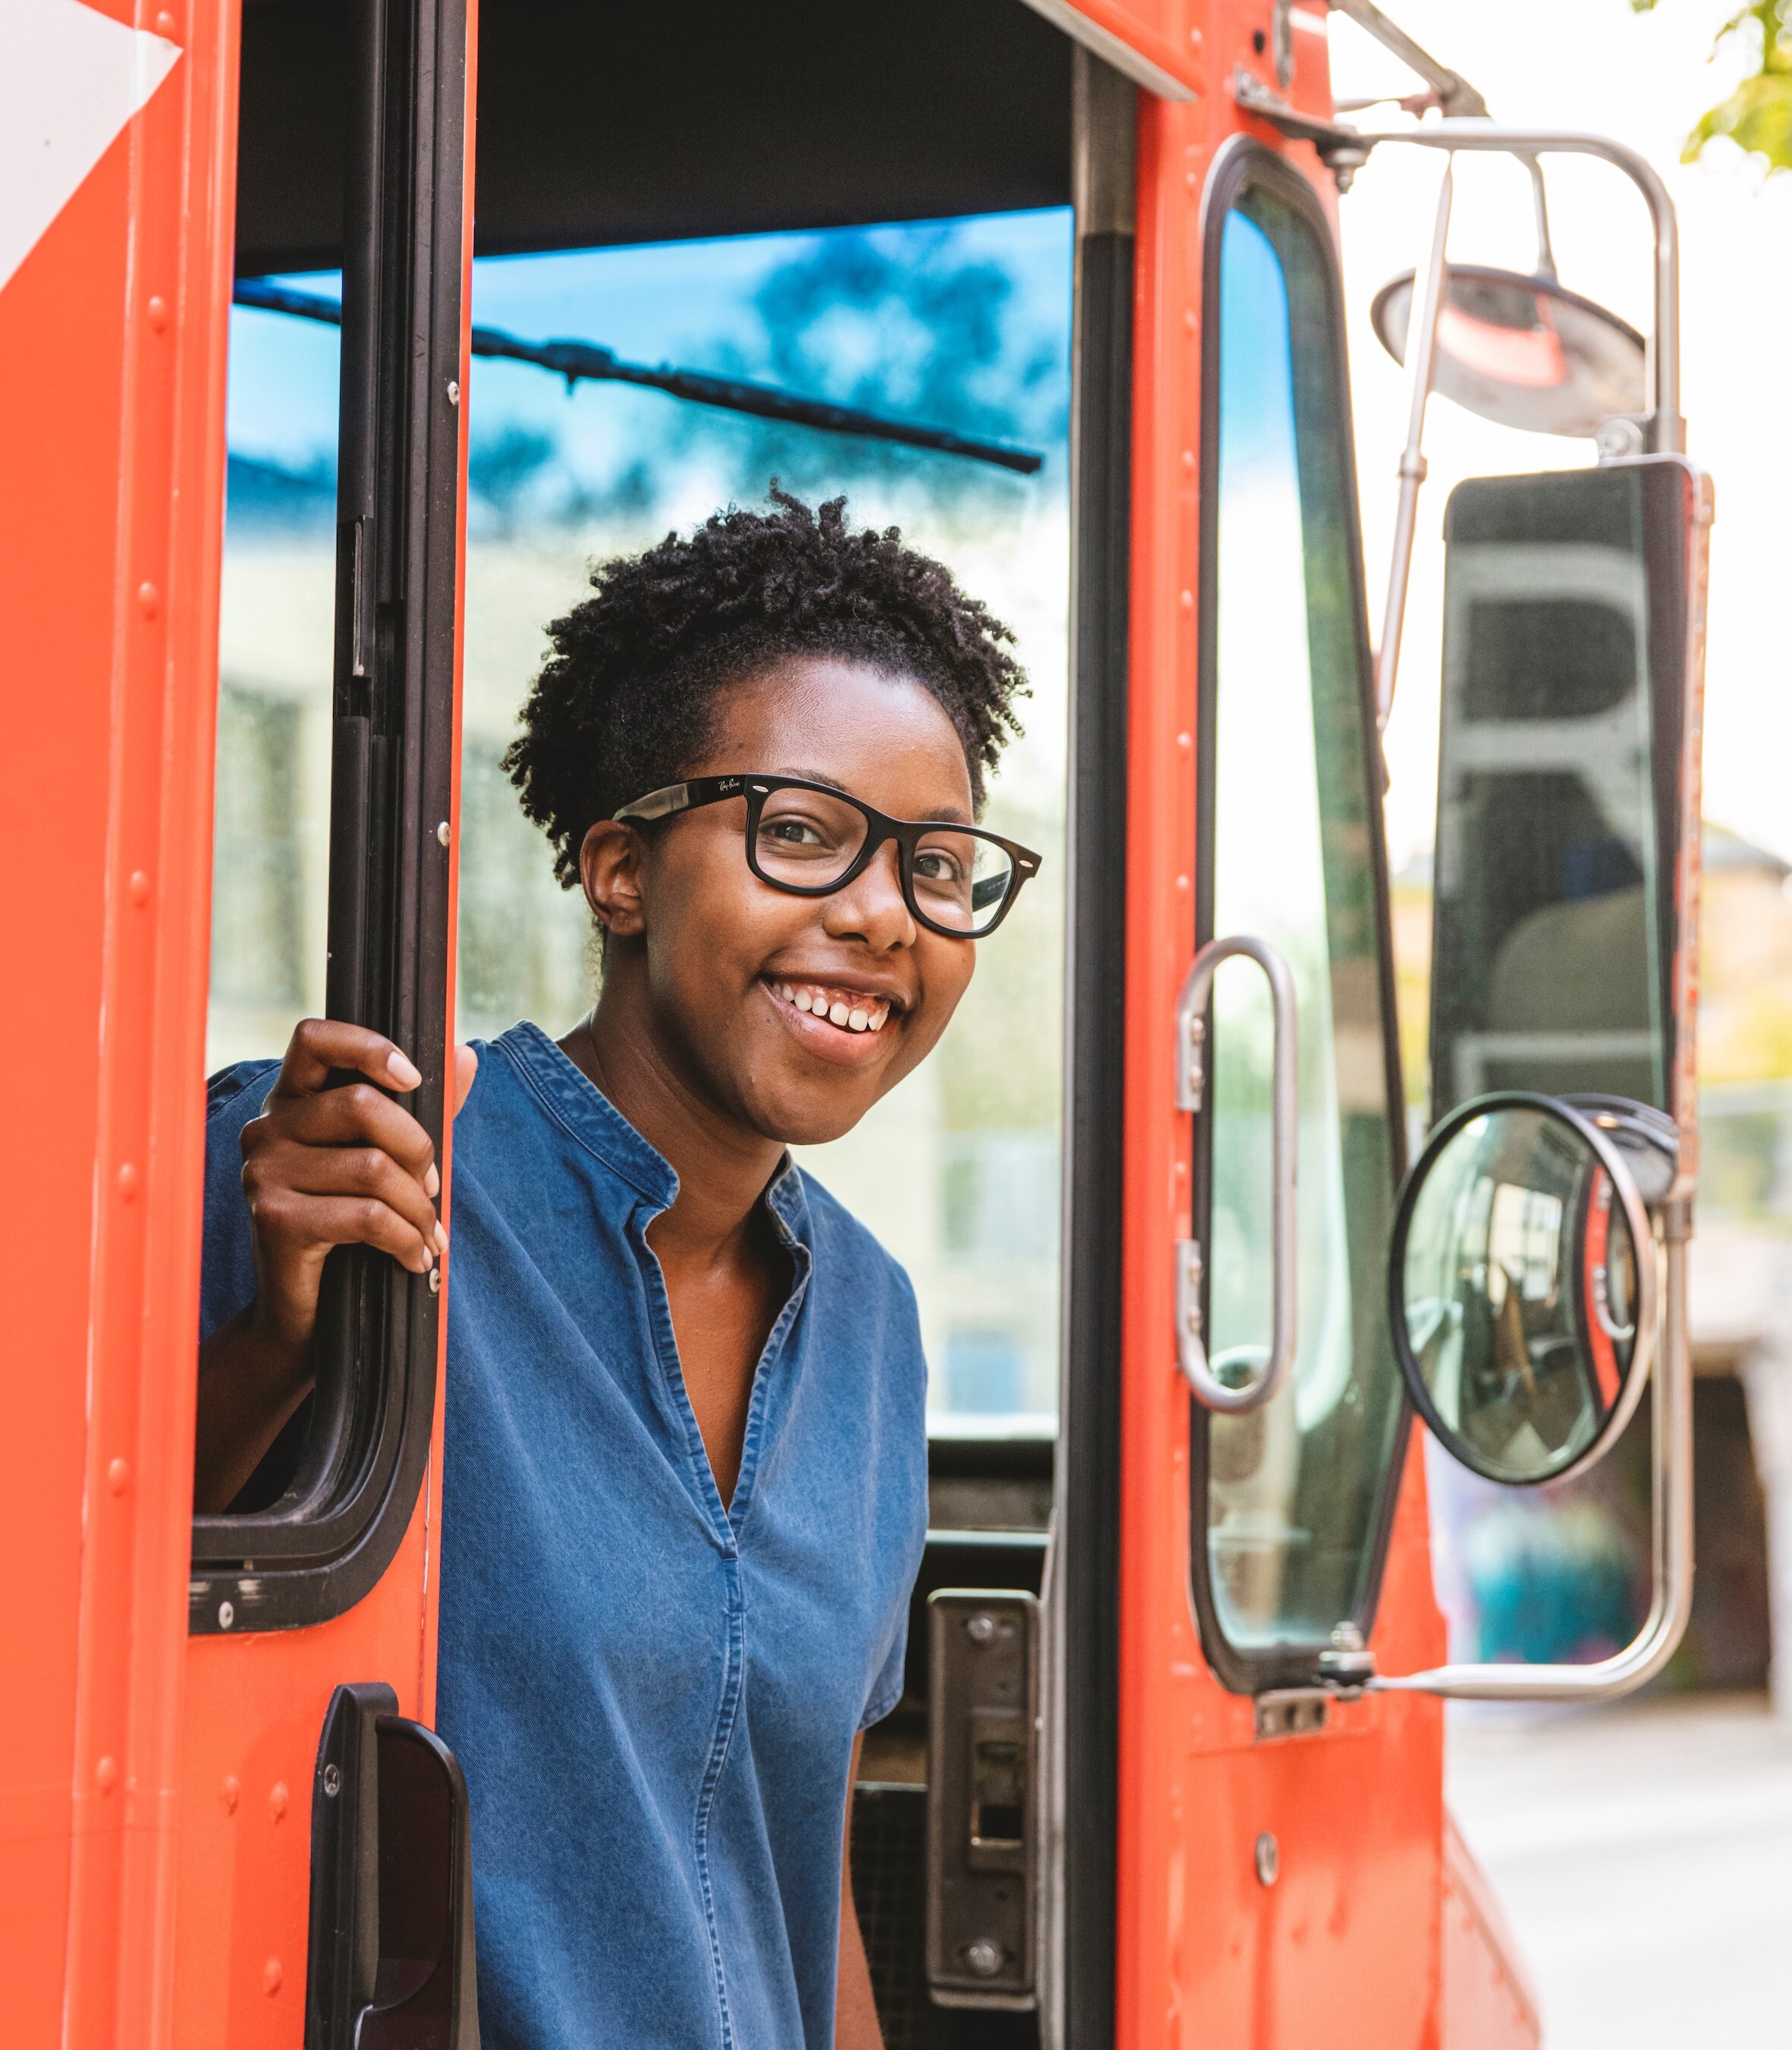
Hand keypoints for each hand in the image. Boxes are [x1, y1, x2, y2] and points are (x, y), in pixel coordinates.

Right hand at [239, 1019, 474, 1354]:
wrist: (303, 1315)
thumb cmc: (349, 1229)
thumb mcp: (389, 1163)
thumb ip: (424, 1110)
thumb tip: (466, 1055)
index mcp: (292, 1103)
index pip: (314, 1037)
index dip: (368, 1045)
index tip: (413, 1079)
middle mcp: (267, 1129)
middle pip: (362, 1103)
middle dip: (419, 1149)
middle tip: (432, 1189)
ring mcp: (264, 1173)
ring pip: (373, 1166)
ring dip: (419, 1207)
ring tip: (428, 1233)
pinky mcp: (275, 1219)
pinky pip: (367, 1215)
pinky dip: (406, 1239)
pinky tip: (415, 1258)